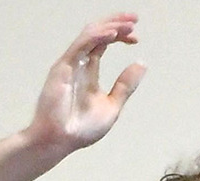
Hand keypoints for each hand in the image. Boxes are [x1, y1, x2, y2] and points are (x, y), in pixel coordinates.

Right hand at [26, 14, 145, 152]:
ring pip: (89, 35)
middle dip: (116, 22)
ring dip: (109, 25)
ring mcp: (69, 65)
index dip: (120, 36)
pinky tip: (113, 34)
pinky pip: (81, 45)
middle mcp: (78, 64)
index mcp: (88, 72)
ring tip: (127, 24)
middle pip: (97, 34)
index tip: (135, 38)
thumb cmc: (79, 130)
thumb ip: (125, 85)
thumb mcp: (111, 106)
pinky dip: (97, 36)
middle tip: (134, 19)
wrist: (58, 142)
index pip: (103, 43)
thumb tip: (141, 64)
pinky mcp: (62, 68)